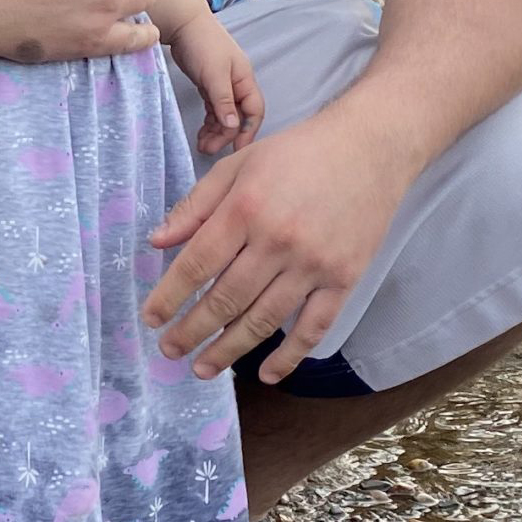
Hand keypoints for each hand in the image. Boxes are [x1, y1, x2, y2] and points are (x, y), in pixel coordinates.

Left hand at [142, 107, 410, 383]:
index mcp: (245, 209)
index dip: (170, 296)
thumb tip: (157, 241)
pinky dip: (289, 356)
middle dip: (192, 330)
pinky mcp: (344, 279)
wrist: (370, 147)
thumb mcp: (238, 165)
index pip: (197, 264)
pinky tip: (266, 373)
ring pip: (264, 320)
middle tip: (169, 350)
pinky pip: (313, 327)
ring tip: (203, 368)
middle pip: (226, 299)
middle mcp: (277, 241)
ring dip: (229, 350)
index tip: (151, 319)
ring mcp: (313, 264)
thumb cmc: (297, 153)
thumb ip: (196, 205)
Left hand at [167, 12, 263, 154]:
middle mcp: (236, 84)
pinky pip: (212, 109)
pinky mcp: (208, 85)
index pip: (254, 111)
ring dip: (215, 131)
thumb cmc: (202, 44)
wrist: (183, 24)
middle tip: (209, 150)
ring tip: (202, 145)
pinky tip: (201, 133)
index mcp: (244, 80)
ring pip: (224, 115)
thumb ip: (223, 100)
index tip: (237, 150)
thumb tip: (233, 125)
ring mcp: (222, 85)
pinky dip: (208, 122)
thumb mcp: (214, 74)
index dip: (248, 131)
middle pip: (237, 116)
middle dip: (226, 135)